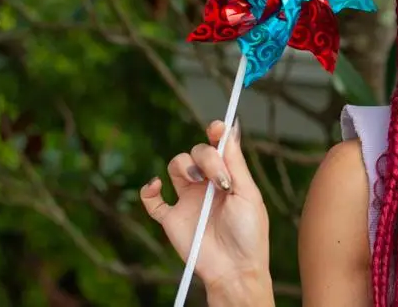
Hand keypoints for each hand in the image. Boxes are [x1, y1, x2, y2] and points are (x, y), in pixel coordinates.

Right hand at [140, 119, 271, 299]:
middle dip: (206, 157)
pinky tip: (157, 186)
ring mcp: (187, 201)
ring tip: (197, 181)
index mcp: (228, 178)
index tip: (216, 127)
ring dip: (183, 166)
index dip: (216, 133)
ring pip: (175, 166)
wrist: (235, 270)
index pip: (218, 147)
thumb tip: (231, 130)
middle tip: (219, 178)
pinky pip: (151, 200)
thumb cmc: (249, 234)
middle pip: (196, 152)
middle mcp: (207, 186)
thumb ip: (236, 163)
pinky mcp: (171, 218)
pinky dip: (148, 190)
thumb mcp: (248, 194)